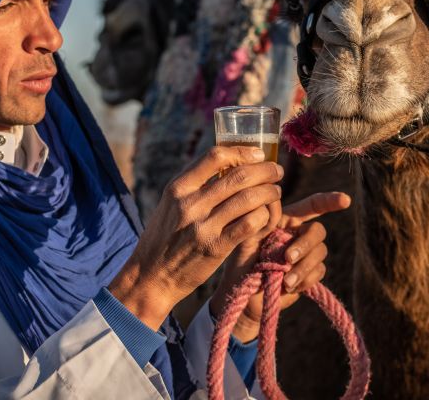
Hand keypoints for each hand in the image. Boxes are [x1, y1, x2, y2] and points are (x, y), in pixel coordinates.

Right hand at [108, 146, 282, 330]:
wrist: (151, 276)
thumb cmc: (165, 236)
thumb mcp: (171, 204)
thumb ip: (195, 185)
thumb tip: (230, 162)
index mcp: (178, 187)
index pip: (215, 157)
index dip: (243, 152)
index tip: (259, 153)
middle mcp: (190, 204)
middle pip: (238, 176)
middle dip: (265, 170)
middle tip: (277, 171)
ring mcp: (203, 226)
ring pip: (249, 198)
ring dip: (269, 192)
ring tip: (276, 191)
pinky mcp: (215, 248)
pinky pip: (249, 224)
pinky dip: (263, 215)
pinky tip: (266, 214)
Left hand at [210, 191, 351, 341]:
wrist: (243, 295)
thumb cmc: (241, 261)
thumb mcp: (247, 238)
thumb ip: (260, 219)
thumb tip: (273, 199)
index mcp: (286, 219)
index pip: (312, 205)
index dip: (330, 201)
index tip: (345, 200)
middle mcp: (299, 234)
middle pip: (318, 231)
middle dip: (305, 244)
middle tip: (287, 258)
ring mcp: (305, 254)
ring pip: (320, 253)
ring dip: (303, 266)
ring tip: (285, 281)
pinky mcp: (309, 274)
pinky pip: (318, 272)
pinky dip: (305, 280)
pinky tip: (288, 287)